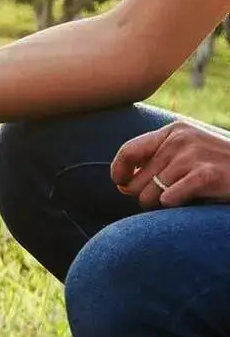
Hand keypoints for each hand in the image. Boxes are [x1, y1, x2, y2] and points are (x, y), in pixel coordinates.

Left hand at [111, 120, 229, 207]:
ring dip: (162, 204)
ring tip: (185, 196)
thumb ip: (157, 161)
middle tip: (167, 197)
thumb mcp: (190, 152)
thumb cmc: (221, 166)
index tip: (121, 184)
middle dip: (144, 196)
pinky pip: (169, 200)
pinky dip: (176, 205)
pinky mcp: (206, 174)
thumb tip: (121, 183)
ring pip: (150, 195)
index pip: (128, 151)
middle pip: (136, 181)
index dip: (118, 171)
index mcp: (173, 131)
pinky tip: (194, 199)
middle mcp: (179, 140)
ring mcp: (193, 155)